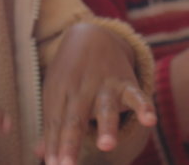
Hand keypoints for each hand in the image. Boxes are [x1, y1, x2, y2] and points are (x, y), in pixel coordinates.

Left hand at [36, 22, 155, 164]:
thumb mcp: (56, 92)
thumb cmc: (70, 72)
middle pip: (75, 118)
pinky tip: (149, 120)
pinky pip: (136, 95)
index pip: (55, 122)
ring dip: (105, 126)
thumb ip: (52, 124)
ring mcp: (104, 84)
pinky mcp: (126, 82)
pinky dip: (144, 106)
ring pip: (105, 107)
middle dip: (71, 142)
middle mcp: (81, 88)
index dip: (54, 144)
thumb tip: (39, 153)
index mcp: (60, 92)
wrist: (91, 35)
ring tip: (105, 146)